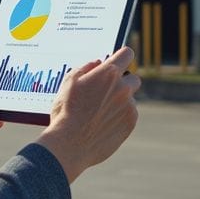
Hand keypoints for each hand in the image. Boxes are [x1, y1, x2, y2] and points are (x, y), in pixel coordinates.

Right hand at [34, 47, 140, 183]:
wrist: (70, 144)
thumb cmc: (66, 111)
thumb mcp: (69, 82)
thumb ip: (85, 68)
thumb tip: (98, 63)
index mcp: (109, 73)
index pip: (127, 54)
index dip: (122, 56)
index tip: (118, 61)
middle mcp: (123, 88)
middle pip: (133, 77)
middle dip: (123, 81)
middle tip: (107, 90)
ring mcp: (129, 106)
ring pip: (130, 99)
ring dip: (120, 101)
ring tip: (100, 112)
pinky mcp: (130, 123)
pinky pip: (129, 114)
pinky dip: (120, 116)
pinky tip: (103, 123)